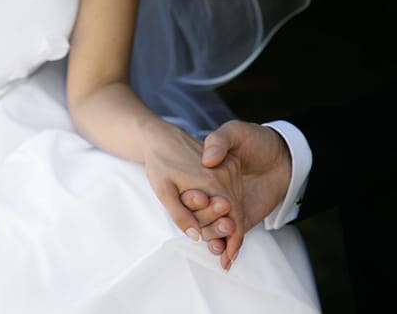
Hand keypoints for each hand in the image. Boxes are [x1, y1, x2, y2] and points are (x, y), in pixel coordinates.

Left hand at [141, 121, 243, 244]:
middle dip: (230, 236)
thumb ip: (180, 215)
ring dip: (231, 222)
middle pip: (236, 213)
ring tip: (221, 243)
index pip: (231, 219)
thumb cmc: (159, 163)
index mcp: (211, 182)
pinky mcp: (229, 163)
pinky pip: (234, 190)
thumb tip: (196, 236)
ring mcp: (229, 168)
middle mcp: (225, 175)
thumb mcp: (163, 191)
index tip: (226, 260)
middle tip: (223, 256)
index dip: (230, 243)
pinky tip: (220, 218)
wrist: (162, 137)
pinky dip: (230, 207)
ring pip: (237, 202)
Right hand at [182, 120, 291, 266]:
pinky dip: (229, 250)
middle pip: (201, 215)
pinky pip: (233, 238)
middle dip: (204, 224)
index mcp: (206, 176)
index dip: (191, 200)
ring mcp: (227, 208)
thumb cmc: (257, 140)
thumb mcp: (236, 131)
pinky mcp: (242, 219)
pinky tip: (226, 258)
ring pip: (215, 230)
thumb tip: (209, 160)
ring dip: (215, 240)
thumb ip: (219, 140)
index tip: (195, 199)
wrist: (284, 154)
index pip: (193, 194)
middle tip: (211, 226)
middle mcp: (213, 194)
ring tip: (218, 246)